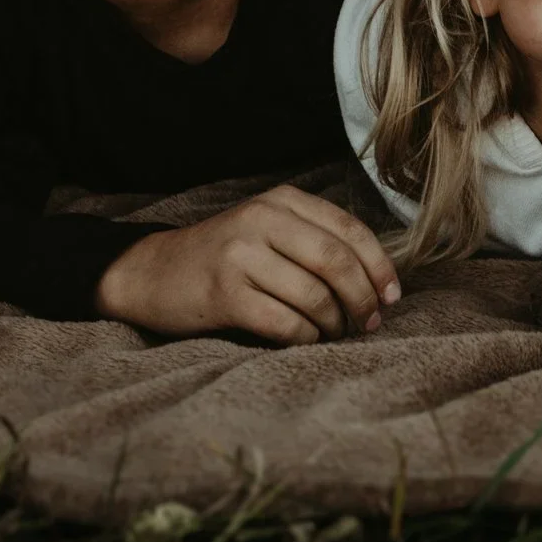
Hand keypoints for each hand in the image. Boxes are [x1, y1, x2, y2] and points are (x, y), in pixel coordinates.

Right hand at [93, 184, 400, 345]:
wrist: (150, 272)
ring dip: (335, 323)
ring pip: (314, 295)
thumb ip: (315, 239)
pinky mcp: (224, 294)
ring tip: (335, 333)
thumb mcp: (268, 229)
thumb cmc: (224, 256)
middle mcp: (262, 220)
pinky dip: (305, 337)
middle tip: (368, 322)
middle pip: (337, 262)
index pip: (350, 230)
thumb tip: (377, 278)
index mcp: (282, 201)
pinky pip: (284, 322)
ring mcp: (240, 256)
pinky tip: (306, 339)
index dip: (379, 267)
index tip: (391, 296)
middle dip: (362, 298)